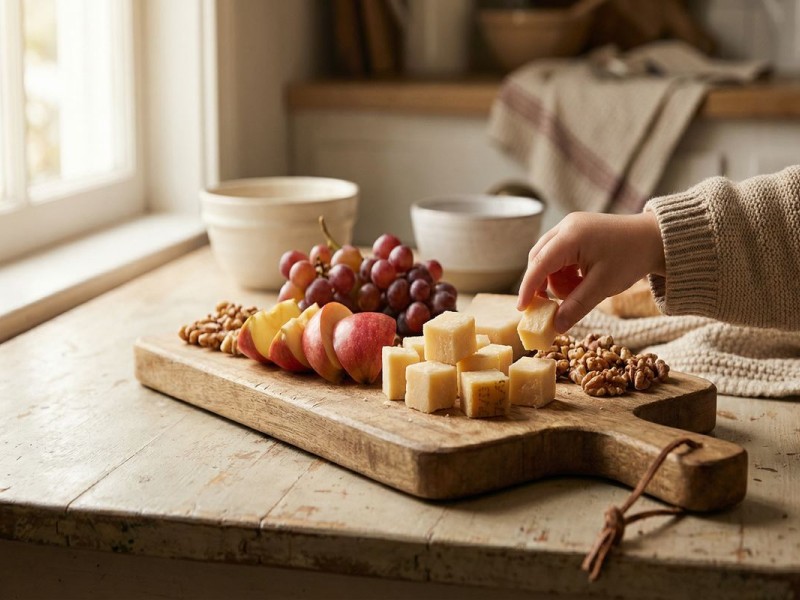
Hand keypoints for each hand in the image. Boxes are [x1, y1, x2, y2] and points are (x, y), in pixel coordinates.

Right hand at [517, 211, 664, 331]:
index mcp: (571, 237)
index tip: (522, 308)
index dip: (528, 288)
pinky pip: (559, 253)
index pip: (539, 264)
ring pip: (548, 257)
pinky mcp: (576, 230)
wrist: (656, 238)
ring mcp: (570, 226)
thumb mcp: (603, 286)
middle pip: (539, 259)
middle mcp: (565, 226)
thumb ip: (576, 306)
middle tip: (550, 306)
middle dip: (543, 284)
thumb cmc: (631, 258)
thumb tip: (556, 327)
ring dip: (557, 279)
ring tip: (578, 291)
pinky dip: (565, 271)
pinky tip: (581, 280)